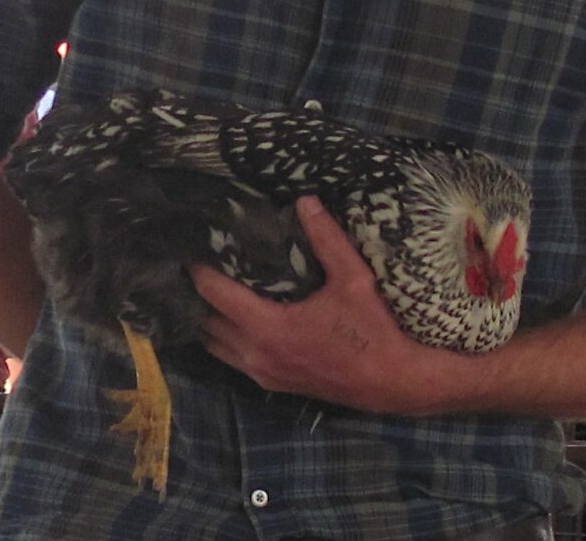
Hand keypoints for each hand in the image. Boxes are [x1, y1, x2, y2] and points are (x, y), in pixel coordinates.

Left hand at [193, 196, 452, 413]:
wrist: (394, 383)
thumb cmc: (373, 332)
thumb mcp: (353, 281)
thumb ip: (327, 240)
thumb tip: (306, 201)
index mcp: (269, 328)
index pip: (216, 295)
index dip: (200, 271)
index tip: (192, 249)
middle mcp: (257, 354)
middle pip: (207, 322)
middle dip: (198, 295)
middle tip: (197, 267)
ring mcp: (263, 373)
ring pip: (216, 347)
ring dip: (209, 320)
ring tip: (210, 292)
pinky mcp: (274, 384)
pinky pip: (234, 361)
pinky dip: (225, 341)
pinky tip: (235, 321)